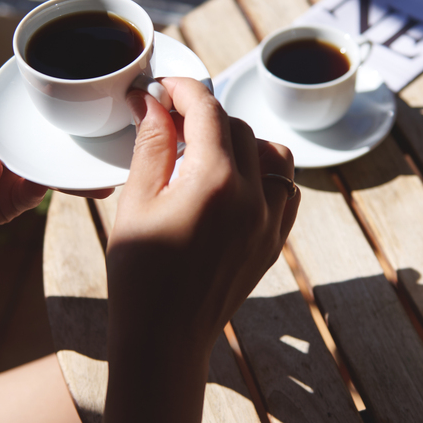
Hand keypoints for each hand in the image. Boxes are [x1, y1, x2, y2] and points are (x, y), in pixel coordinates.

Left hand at [0, 91, 111, 240]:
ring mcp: (23, 164)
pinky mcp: (21, 196)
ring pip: (62, 159)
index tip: (99, 88)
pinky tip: (95, 186)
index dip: (68, 87)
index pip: (39, 92)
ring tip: (117, 162)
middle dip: (91, 126)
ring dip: (87, 160)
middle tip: (122, 129)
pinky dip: (72, 188)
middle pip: (61, 126)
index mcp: (1, 106)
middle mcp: (19, 133)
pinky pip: (50, 189)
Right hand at [105, 77, 299, 358]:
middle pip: (238, 127)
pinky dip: (265, 174)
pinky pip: (286, 189)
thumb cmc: (139, 273)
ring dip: (241, 141)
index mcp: (215, 182)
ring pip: (273, 153)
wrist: (164, 338)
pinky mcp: (275, 241)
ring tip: (204, 153)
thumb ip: (149, 144)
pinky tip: (233, 183)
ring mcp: (270, 221)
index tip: (162, 85)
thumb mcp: (135, 202)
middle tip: (169, 122)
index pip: (208, 110)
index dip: (183, 88)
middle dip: (204, 116)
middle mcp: (254, 197)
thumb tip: (152, 101)